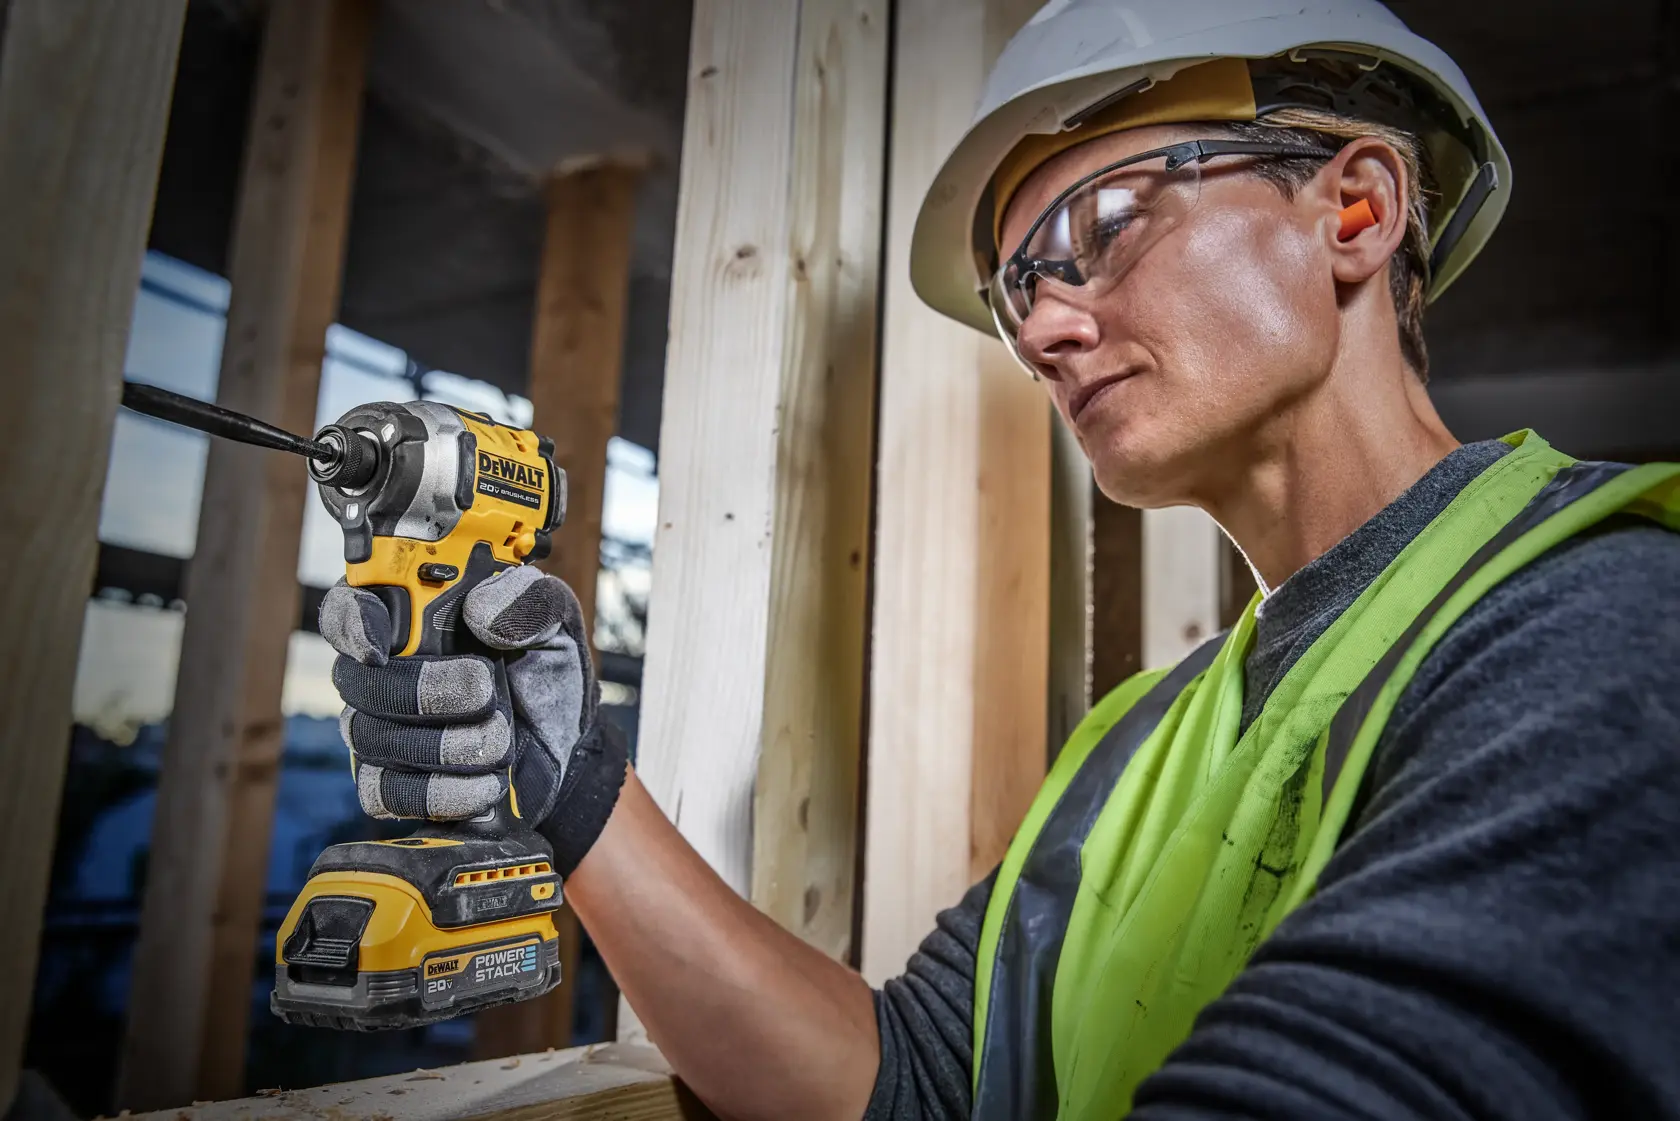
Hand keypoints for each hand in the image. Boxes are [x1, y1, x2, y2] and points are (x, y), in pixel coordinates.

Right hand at [318, 565, 621, 867]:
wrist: (567, 743)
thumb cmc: (544, 670)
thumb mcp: (555, 622)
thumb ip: (528, 600)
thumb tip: (482, 609)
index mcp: (408, 616)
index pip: (348, 608)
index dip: (351, 623)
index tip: (378, 648)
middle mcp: (380, 673)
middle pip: (359, 682)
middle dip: (422, 690)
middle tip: (484, 690)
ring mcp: (380, 731)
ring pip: (372, 740)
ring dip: (444, 743)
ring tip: (502, 738)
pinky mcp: (393, 785)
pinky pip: (387, 794)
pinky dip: (442, 791)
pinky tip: (487, 783)